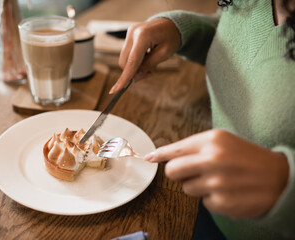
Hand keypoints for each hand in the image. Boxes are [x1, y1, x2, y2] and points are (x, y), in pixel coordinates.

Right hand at [109, 18, 180, 93]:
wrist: (171, 24)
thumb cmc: (171, 38)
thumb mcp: (164, 54)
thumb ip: (148, 65)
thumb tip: (134, 77)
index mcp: (143, 36)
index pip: (131, 61)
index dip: (125, 77)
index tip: (115, 90)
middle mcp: (132, 33)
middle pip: (124, 62)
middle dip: (134, 72)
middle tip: (149, 73)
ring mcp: (129, 33)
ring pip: (124, 59)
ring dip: (134, 67)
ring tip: (150, 64)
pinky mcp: (129, 36)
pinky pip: (127, 54)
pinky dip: (134, 60)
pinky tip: (145, 57)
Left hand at [145, 129, 288, 218]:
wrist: (279, 178)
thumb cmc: (247, 157)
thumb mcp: (222, 142)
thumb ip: (192, 147)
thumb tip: (159, 156)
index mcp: (212, 140)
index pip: (174, 150)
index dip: (159, 155)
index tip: (148, 159)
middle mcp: (212, 160)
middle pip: (172, 171)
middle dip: (178, 173)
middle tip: (193, 171)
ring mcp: (217, 183)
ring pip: (186, 188)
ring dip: (197, 186)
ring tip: (218, 180)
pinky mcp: (222, 203)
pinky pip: (203, 202)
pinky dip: (212, 198)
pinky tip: (227, 192)